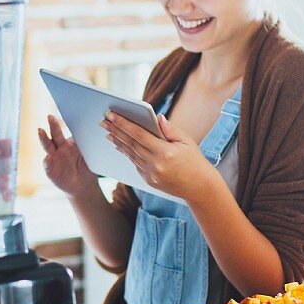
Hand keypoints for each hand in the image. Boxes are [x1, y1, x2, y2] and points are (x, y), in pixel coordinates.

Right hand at [38, 115, 98, 198]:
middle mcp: (59, 149)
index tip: (62, 112)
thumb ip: (89, 145)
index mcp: (68, 143)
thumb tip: (96, 132)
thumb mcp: (89, 155)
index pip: (65, 131)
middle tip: (50, 116)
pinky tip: (48, 158)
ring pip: (48, 146)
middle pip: (55, 135)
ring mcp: (54, 159)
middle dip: (52, 125)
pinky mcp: (51, 171)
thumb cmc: (86, 168)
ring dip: (43, 138)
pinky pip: (48, 165)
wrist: (83, 186)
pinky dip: (47, 161)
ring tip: (40, 130)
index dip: (62, 122)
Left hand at [102, 112, 217, 200]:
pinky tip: (120, 145)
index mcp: (165, 152)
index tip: (111, 115)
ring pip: (130, 154)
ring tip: (108, 132)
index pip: (139, 134)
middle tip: (103, 121)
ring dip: (118, 142)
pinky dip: (127, 153)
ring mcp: (151, 174)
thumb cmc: (195, 161)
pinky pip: (136, 164)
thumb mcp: (186, 141)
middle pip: (130, 144)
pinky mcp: (149, 181)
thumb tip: (156, 117)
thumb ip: (170, 129)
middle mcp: (155, 164)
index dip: (123, 123)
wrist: (200, 188)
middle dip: (115, 131)